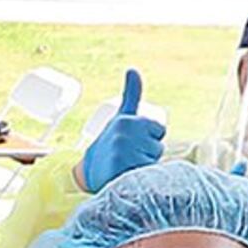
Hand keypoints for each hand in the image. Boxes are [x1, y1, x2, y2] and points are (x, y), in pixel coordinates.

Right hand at [78, 68, 163, 191]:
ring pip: (154, 160)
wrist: (88, 175)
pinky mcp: (124, 170)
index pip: (159, 129)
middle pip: (158, 146)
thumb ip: (131, 95)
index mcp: (127, 120)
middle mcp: (125, 134)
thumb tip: (133, 69)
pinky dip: (140, 178)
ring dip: (143, 167)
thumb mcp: (120, 118)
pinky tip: (126, 177)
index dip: (149, 139)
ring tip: (125, 166)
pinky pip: (148, 173)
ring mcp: (124, 152)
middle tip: (127, 157)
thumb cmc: (109, 146)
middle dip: (147, 154)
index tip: (132, 143)